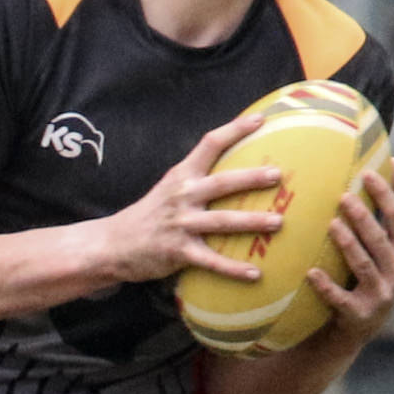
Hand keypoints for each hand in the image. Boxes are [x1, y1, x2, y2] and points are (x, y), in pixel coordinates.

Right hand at [104, 113, 282, 282]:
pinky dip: (234, 269)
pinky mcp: (178, 251)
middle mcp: (182, 196)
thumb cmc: (152, 215)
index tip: (260, 119)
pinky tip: (255, 274)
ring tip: (279, 222)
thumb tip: (237, 169)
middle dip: (251, 178)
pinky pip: (211, 261)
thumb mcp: (171, 188)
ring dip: (251, 222)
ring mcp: (180, 224)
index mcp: (182, 176)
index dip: (235, 129)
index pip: (209, 144)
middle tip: (277, 175)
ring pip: (221, 222)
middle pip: (222, 183)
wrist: (115, 243)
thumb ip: (198, 178)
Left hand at [305, 158, 393, 338]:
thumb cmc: (369, 271)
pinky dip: (326, 285)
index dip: (385, 193)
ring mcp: (381, 295)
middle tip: (343, 196)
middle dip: (363, 217)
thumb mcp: (384, 241)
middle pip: (380, 238)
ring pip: (364, 265)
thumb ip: (389, 207)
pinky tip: (311, 272)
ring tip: (330, 224)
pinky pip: (340, 298)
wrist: (357, 325)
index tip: (367, 173)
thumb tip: (393, 158)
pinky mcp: (360, 315)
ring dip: (347, 244)